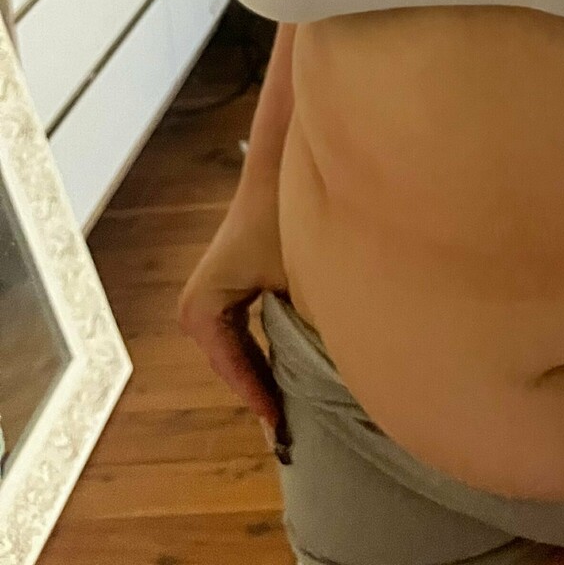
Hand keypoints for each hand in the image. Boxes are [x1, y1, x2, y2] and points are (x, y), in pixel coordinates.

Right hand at [177, 189, 291, 449]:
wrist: (287, 163)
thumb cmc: (291, 218)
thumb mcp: (300, 282)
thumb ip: (306, 329)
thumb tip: (330, 376)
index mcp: (204, 306)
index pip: (234, 369)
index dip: (260, 399)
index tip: (285, 428)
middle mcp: (201, 303)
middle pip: (235, 364)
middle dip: (264, 392)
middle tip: (295, 430)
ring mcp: (216, 293)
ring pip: (242, 350)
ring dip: (268, 372)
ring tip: (297, 409)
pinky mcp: (237, 283)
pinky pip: (249, 331)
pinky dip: (271, 350)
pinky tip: (296, 369)